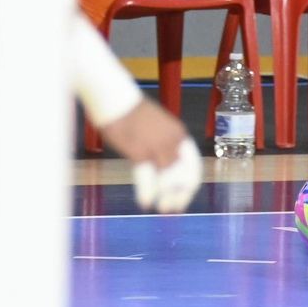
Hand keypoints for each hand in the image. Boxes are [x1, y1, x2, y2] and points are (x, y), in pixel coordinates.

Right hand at [100, 99, 202, 213]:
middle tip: (174, 209)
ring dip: (167, 197)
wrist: (115, 97)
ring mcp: (157, 146)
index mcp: (179, 134)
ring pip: (169, 179)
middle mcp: (173, 141)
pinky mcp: (139, 150)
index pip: (193, 165)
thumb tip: (163, 165)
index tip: (185, 198)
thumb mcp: (155, 128)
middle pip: (185, 175)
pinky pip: (147, 178)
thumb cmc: (131, 111)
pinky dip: (148, 193)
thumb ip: (162, 145)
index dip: (190, 184)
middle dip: (181, 194)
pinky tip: (146, 203)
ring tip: (162, 209)